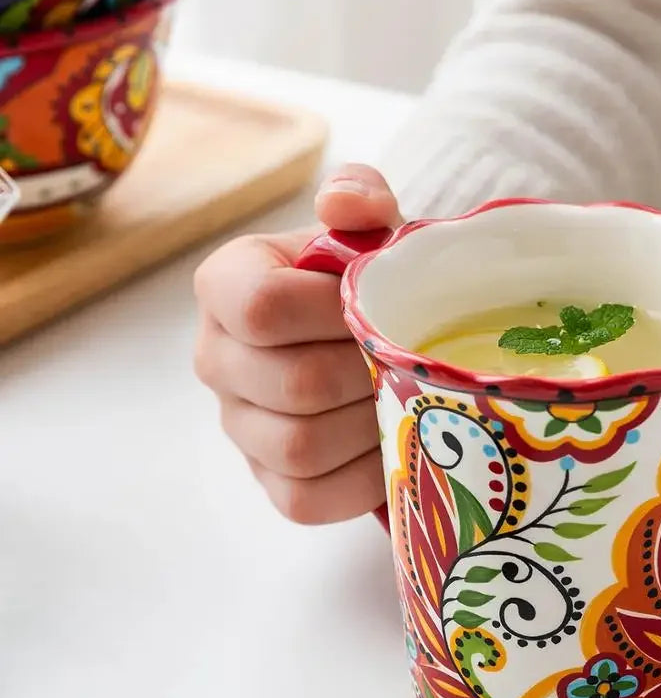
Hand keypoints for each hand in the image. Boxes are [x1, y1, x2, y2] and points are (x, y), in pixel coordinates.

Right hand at [194, 164, 402, 523]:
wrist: (373, 340)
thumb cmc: (369, 282)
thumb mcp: (370, 230)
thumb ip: (361, 199)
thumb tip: (345, 204)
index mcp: (226, 286)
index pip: (263, 308)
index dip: (335, 312)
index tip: (381, 306)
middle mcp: (216, 359)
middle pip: (295, 383)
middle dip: (368, 372)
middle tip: (408, 359)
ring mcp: (238, 427)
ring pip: (301, 446)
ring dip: (370, 424)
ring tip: (404, 398)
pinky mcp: (269, 482)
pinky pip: (307, 498)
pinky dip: (362, 479)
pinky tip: (390, 444)